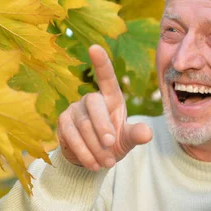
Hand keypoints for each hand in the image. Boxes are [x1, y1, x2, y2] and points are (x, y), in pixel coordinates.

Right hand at [57, 45, 152, 170]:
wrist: (93, 159)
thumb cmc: (114, 142)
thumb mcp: (128, 139)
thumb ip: (137, 134)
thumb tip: (147, 133)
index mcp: (111, 97)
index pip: (106, 77)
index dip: (101, 63)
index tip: (94, 47)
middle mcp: (91, 99)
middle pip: (94, 104)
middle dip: (103, 126)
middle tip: (112, 144)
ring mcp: (74, 109)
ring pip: (83, 125)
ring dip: (96, 146)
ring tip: (108, 162)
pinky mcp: (63, 123)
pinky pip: (71, 135)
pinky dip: (84, 151)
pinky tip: (93, 164)